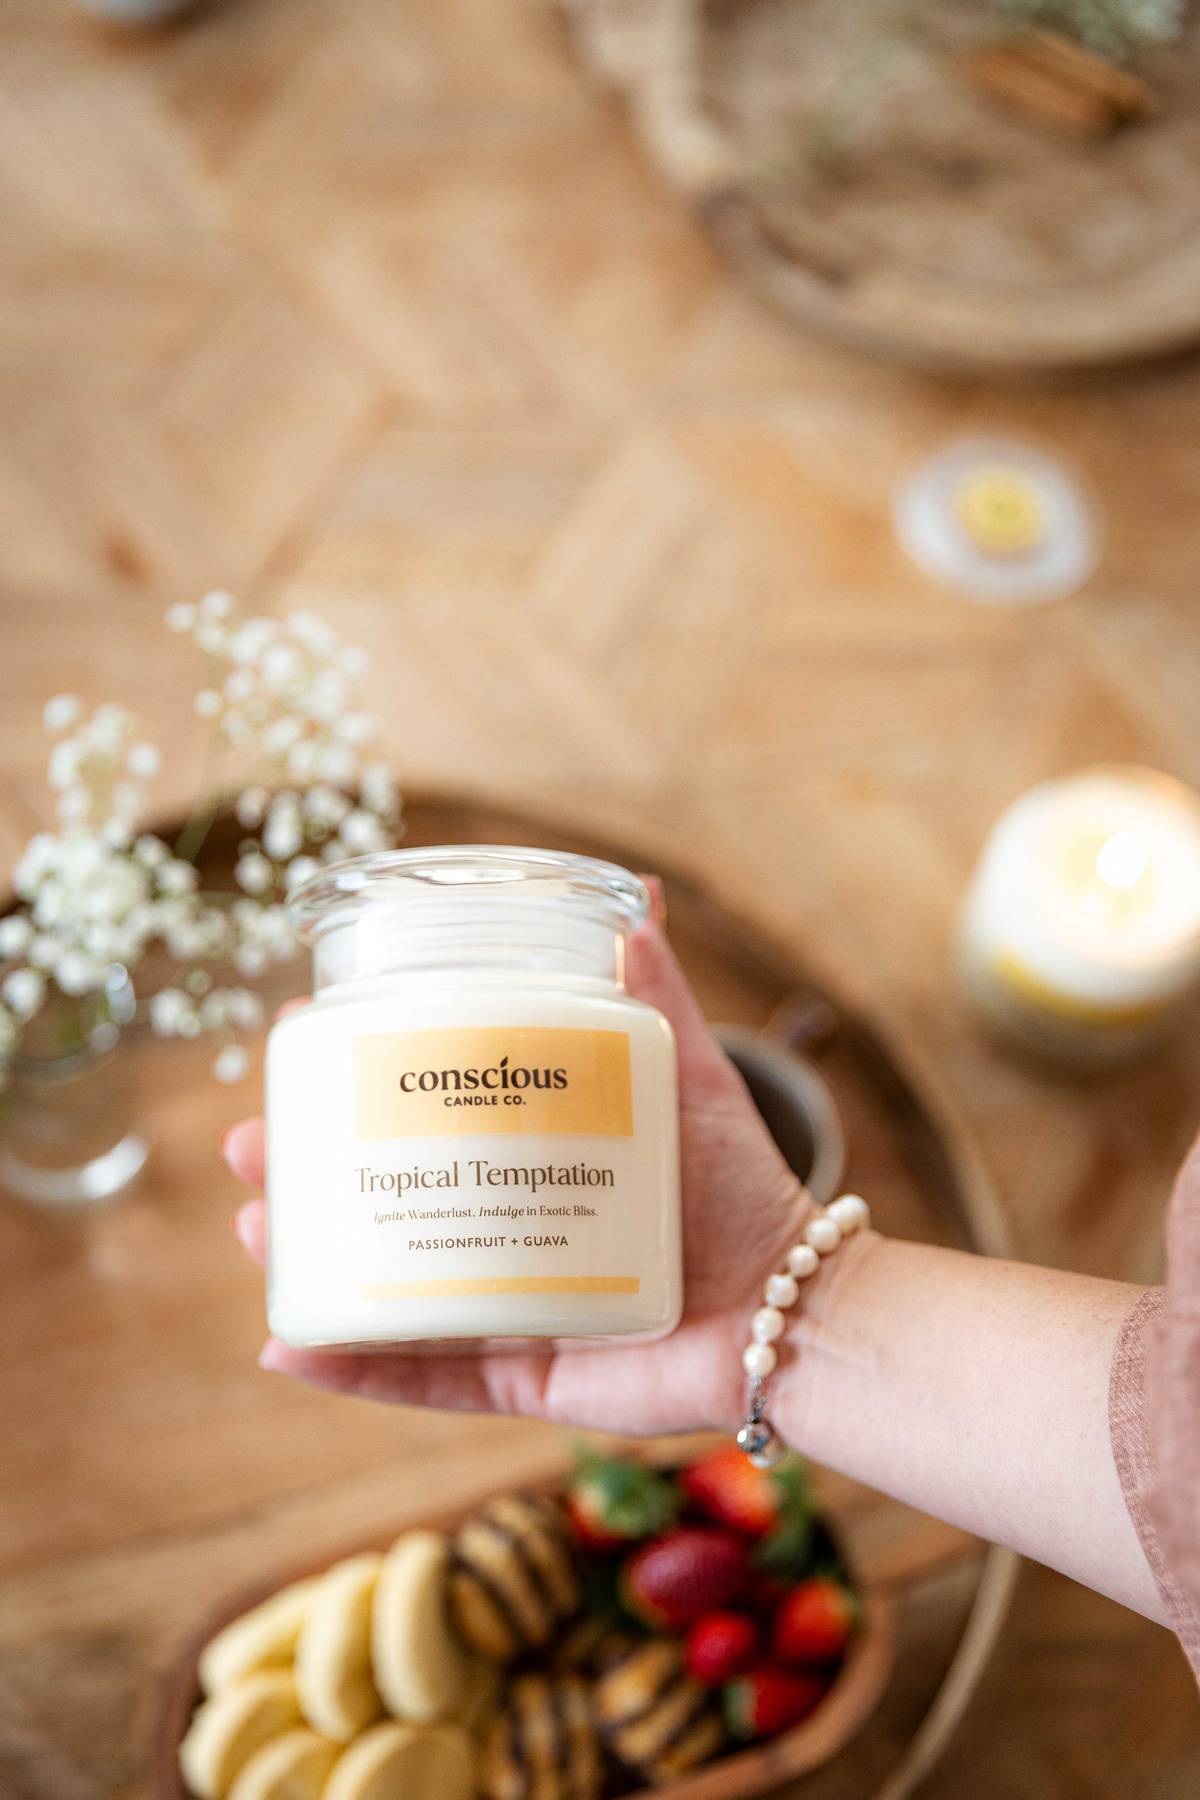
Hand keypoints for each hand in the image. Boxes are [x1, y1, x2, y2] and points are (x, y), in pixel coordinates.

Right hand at [224, 922, 809, 1433]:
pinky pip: (426, 1377)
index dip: (352, 1091)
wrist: (798, 1305)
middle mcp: (505, 1237)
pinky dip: (353, 1367)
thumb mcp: (688, 1078)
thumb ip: (658, 995)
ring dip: (306, 1264)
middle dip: (304, 1178)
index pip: (419, 1123)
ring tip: (259, 1225)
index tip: (300, 1045)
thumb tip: (635, 892)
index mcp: (526, 1164)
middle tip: (253, 1146)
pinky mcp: (523, 1376)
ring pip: (382, 1291)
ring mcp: (506, 1310)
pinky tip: (285, 1345)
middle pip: (380, 1206)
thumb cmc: (743, 1190)